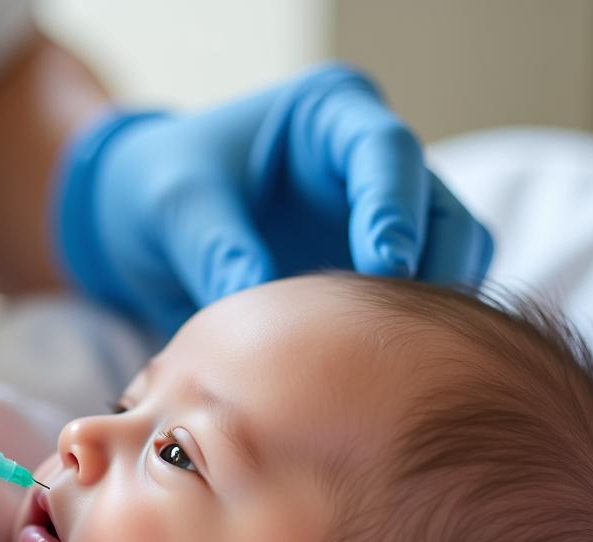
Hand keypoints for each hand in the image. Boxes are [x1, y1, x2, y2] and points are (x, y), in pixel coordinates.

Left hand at [55, 63, 493, 335]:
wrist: (145, 228)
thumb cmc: (162, 191)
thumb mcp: (178, 207)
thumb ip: (220, 248)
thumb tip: (263, 300)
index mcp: (330, 118)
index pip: (385, 152)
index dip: (394, 207)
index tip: (384, 262)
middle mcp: (368, 165)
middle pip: (440, 210)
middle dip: (431, 266)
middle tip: (397, 329)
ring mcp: (377, 221)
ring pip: (447, 259)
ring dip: (428, 309)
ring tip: (388, 359)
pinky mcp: (370, 274)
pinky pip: (416, 304)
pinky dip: (405, 335)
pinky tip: (374, 372)